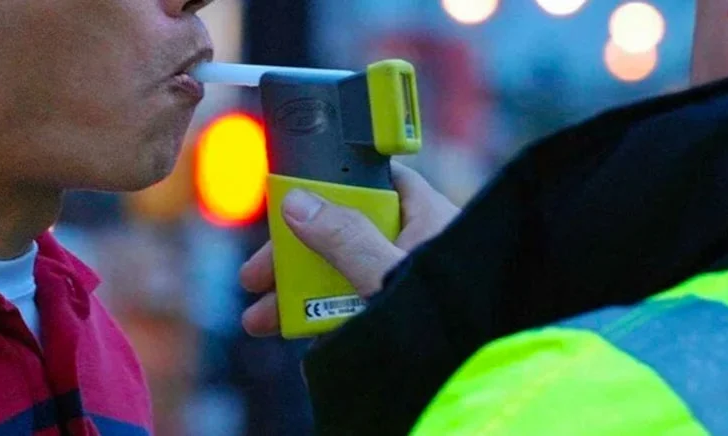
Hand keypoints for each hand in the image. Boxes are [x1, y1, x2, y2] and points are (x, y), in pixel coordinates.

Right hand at [240, 161, 459, 336]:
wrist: (471, 370)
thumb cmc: (455, 317)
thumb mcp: (390, 274)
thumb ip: (346, 239)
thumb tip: (298, 204)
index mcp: (424, 215)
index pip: (371, 182)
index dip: (326, 189)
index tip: (286, 206)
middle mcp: (413, 243)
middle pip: (343, 233)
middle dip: (295, 258)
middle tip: (256, 278)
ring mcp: (405, 280)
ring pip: (344, 274)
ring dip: (299, 295)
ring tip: (262, 321)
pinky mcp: (400, 313)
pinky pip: (357, 307)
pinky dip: (327, 320)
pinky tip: (302, 339)